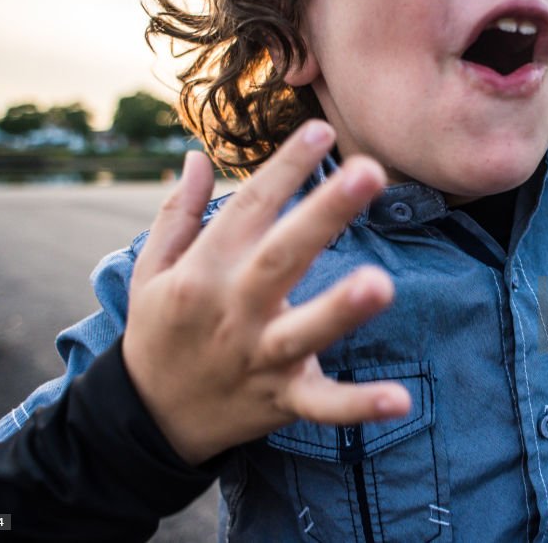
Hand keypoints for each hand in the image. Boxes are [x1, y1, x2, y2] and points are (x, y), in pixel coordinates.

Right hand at [122, 120, 410, 465]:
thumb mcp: (150, 270)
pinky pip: (321, 403)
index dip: (286, 167)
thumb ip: (177, 213)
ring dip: (341, 308)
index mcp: (203, 270)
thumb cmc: (159, 331)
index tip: (321, 129)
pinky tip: (400, 400)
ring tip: (382, 283)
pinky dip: (357, 405)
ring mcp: (258, 355)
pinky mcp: (280, 398)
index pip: (251, 208)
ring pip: (302, 329)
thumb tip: (195, 155)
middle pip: (283, 255)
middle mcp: (232, 308)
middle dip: (325, 214)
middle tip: (369, 172)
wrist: (148, 419)